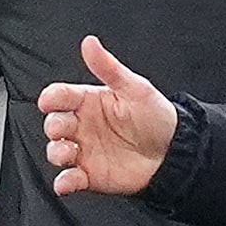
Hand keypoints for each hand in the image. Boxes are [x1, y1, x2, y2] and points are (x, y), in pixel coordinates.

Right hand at [39, 35, 177, 196]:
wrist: (175, 153)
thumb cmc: (156, 117)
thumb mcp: (134, 88)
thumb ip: (109, 68)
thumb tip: (90, 42)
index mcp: (89, 101)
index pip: (60, 96)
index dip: (51, 98)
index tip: (49, 101)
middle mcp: (82, 125)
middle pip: (54, 123)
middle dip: (53, 126)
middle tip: (64, 128)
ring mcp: (84, 150)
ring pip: (56, 151)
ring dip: (56, 152)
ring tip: (69, 152)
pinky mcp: (90, 174)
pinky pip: (69, 179)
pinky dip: (63, 182)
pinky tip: (66, 182)